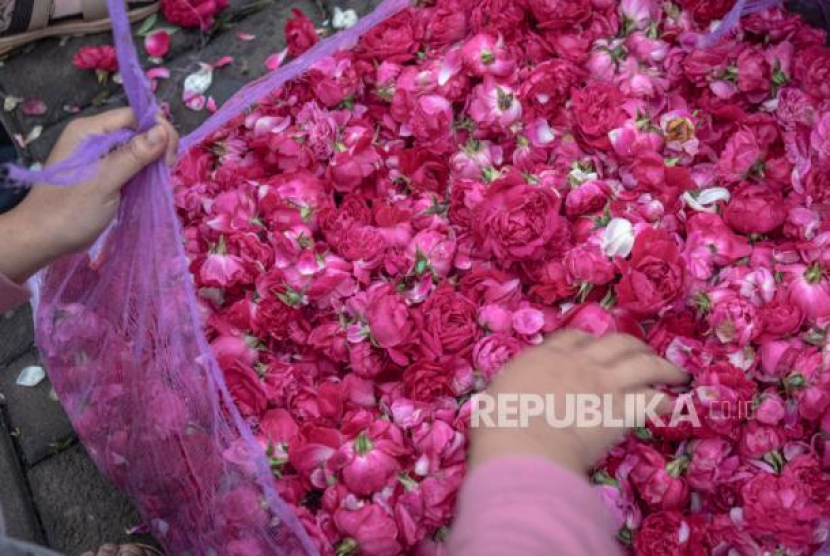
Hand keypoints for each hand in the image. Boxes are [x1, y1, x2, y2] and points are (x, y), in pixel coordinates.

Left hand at [0, 108, 177, 282]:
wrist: (44, 238)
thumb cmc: (70, 210)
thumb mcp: (104, 181)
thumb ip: (134, 155)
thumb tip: (163, 130)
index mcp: (90, 130)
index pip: (133, 115)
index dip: (157, 129)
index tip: (168, 158)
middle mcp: (95, 138)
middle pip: (139, 130)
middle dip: (159, 146)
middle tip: (166, 172)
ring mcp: (101, 156)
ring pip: (139, 148)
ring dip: (154, 162)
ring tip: (161, 180)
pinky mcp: (106, 173)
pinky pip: (133, 164)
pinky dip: (146, 173)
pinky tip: (153, 184)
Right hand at [469, 330, 687, 474]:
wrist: (522, 443)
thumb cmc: (499, 425)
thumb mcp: (497, 395)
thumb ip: (512, 390)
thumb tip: (506, 400)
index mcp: (544, 356)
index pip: (574, 337)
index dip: (590, 340)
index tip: (597, 346)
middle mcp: (577, 362)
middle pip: (616, 342)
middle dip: (633, 344)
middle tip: (643, 351)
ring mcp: (602, 383)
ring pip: (642, 363)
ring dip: (663, 365)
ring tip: (676, 372)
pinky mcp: (620, 409)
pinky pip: (651, 399)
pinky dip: (663, 401)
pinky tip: (671, 406)